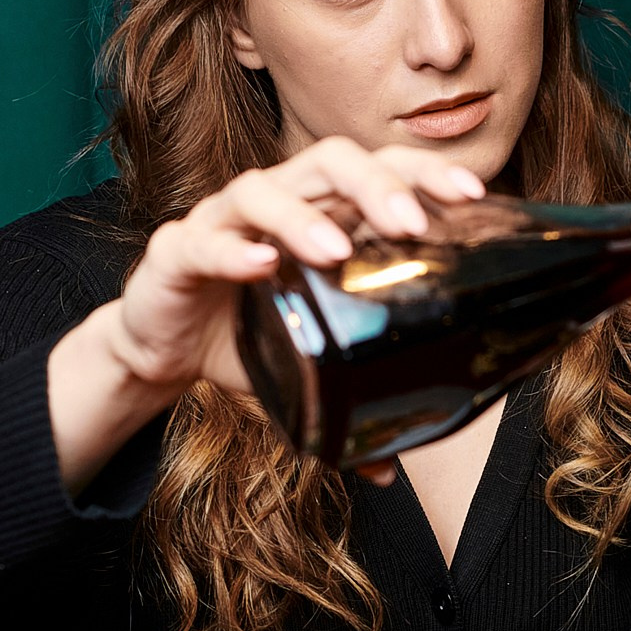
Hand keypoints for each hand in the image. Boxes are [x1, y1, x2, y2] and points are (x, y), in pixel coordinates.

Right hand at [106, 135, 484, 420]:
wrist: (159, 348)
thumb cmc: (243, 335)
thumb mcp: (304, 367)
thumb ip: (347, 404)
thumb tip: (392, 470)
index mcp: (317, 212)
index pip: (377, 167)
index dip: (423, 171)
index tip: (471, 193)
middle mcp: (274, 202)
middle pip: (328, 161)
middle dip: (375, 185)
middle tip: (411, 222)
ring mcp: (221, 221)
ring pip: (263, 191)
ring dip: (304, 217)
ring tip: (337, 251)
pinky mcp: (175, 251)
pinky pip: (203, 242)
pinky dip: (232, 251)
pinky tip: (259, 265)